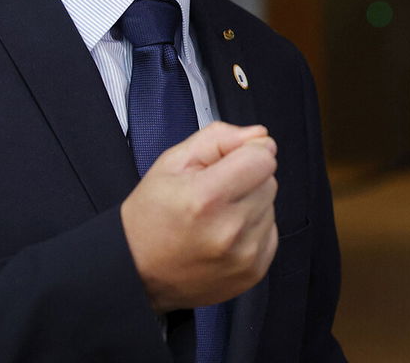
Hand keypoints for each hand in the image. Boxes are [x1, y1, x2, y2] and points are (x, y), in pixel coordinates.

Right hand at [120, 121, 278, 312]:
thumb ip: (218, 139)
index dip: (245, 152)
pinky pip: (271, 232)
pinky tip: (224, 234)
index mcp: (206, 197)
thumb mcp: (171, 162)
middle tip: (213, 193)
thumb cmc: (150, 218)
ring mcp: (244, 256)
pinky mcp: (253, 272)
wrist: (138, 272)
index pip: (262, 157)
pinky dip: (253, 229)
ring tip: (216, 216)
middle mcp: (229, 230)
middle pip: (269, 180)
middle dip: (246, 179)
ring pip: (271, 206)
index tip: (228, 162)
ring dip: (250, 205)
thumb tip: (259, 135)